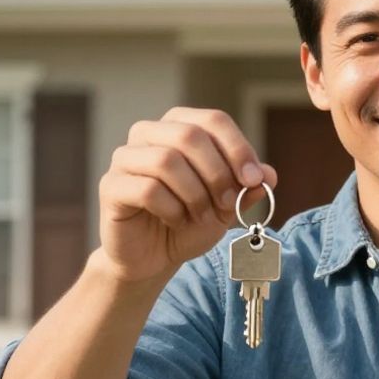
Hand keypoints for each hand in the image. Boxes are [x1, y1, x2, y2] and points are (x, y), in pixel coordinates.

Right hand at [97, 107, 277, 282]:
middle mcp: (148, 134)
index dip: (238, 148)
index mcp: (179, 126)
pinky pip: (147, 189)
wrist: (154, 257)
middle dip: (217, 172)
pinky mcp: (111, 186)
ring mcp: (125, 158)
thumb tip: (268, 175)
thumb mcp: (227, 205)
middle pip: (189, 134)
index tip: (254, 180)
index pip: (213, 120)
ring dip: (195, 194)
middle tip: (228, 203)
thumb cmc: (189, 222)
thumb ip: (247, 187)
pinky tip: (176, 221)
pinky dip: (172, 209)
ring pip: (166, 160)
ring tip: (201, 216)